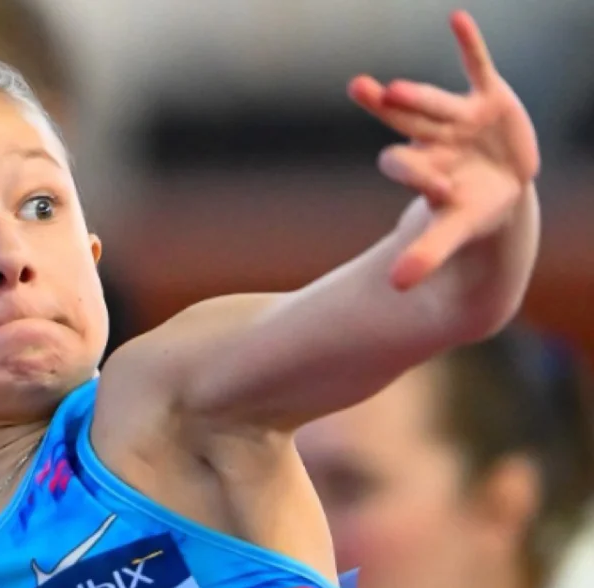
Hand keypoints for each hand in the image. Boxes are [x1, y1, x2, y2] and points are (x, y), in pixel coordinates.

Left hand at [349, 10, 539, 289]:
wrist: (499, 189)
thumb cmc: (468, 210)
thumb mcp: (453, 231)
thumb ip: (425, 254)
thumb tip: (396, 286)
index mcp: (423, 171)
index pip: (409, 167)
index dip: (413, 171)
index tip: (432, 186)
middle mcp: (434, 141)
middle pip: (406, 123)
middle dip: (389, 110)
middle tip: (363, 91)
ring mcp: (459, 119)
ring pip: (436, 102)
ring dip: (420, 93)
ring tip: (396, 88)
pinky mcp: (489, 100)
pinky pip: (477, 66)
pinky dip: (469, 44)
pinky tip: (456, 18)